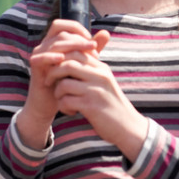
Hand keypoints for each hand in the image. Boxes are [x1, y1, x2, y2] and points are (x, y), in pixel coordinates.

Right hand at [15, 19, 108, 147]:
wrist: (51, 103)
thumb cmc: (66, 82)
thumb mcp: (81, 63)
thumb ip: (91, 49)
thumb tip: (106, 32)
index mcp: (55, 42)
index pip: (64, 25)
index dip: (78, 28)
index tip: (92, 40)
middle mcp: (45, 45)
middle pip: (61, 33)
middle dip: (79, 39)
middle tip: (93, 48)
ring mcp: (39, 55)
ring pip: (54, 43)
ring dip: (71, 47)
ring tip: (86, 54)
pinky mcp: (34, 67)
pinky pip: (41, 57)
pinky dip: (51, 56)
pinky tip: (62, 59)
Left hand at [45, 31, 147, 159]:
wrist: (128, 127)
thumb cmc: (111, 104)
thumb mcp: (104, 83)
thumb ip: (90, 71)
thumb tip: (67, 59)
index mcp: (102, 68)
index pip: (76, 51)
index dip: (59, 58)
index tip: (53, 69)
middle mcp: (100, 76)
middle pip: (67, 64)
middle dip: (53, 73)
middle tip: (50, 82)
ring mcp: (96, 91)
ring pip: (63, 84)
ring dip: (57, 93)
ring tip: (63, 100)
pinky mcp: (91, 107)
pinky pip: (66, 101)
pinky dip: (63, 107)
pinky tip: (70, 111)